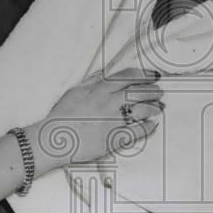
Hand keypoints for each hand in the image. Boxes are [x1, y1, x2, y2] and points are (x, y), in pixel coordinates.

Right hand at [29, 68, 163, 175]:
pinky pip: (138, 130)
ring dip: (154, 107)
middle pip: (140, 92)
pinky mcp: (115, 137)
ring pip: (143, 109)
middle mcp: (110, 101)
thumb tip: (107, 74)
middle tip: (159, 92)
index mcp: (100, 88)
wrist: (54, 139)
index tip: (153, 75)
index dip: (145, 74)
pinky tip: (152, 125)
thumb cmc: (61, 115)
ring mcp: (114, 119)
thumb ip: (93, 81)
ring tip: (158, 108)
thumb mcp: (75, 91)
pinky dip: (148, 126)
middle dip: (153, 90)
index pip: (129, 76)